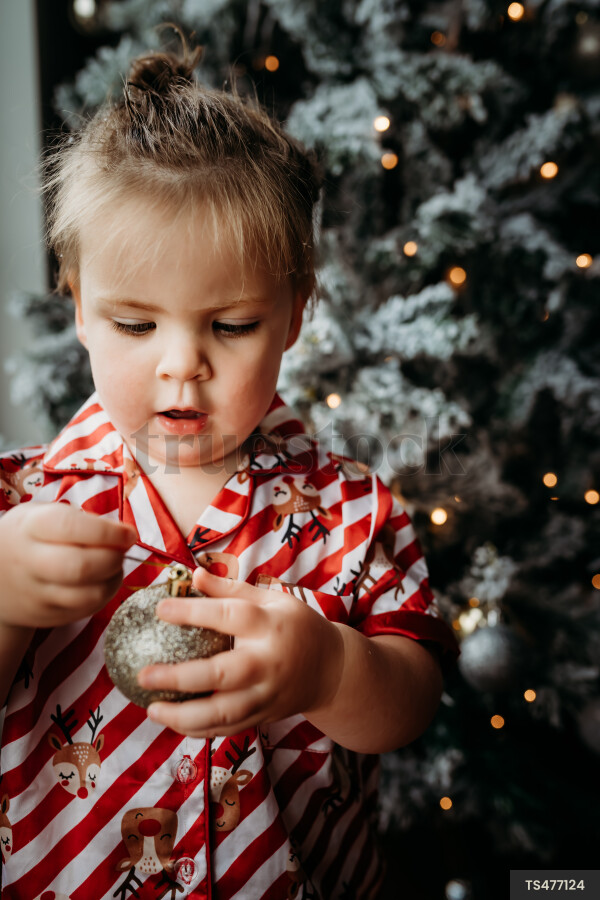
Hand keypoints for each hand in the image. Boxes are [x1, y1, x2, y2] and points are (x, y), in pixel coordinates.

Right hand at [0, 502, 136, 628]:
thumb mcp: (41, 515)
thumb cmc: (29, 536)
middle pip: (80, 567)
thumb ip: (78, 520)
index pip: (71, 528)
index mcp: (29, 527)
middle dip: (113, 559)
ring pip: (87, 595)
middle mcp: (28, 562)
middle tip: (122, 551)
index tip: (129, 534)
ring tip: (114, 566)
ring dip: (113, 580)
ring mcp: (35, 594)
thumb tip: (121, 535)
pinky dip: (104, 596)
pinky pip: (85, 611)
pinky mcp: (45, 616)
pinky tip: (103, 581)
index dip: (107, 532)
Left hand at [138, 567, 344, 737]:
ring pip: (224, 713)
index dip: (193, 611)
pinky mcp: (264, 716)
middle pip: (223, 674)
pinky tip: (172, 721)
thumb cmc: (294, 625)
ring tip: (151, 709)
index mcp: (270, 625)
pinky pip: (228, 728)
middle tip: (144, 675)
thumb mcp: (271, 598)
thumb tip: (191, 576)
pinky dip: (198, 729)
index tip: (159, 609)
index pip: (230, 615)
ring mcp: (267, 695)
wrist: (332, 669)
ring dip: (184, 716)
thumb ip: (231, 590)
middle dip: (180, 678)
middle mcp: (269, 662)